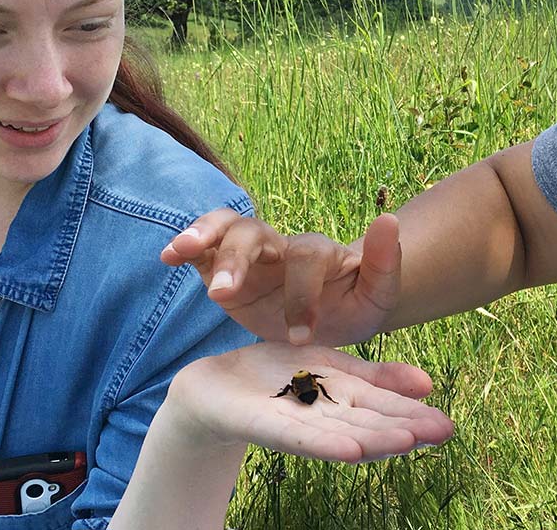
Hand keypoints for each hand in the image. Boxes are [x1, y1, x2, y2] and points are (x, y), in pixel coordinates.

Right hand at [161, 209, 401, 345]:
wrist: (333, 310)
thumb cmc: (355, 303)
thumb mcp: (378, 294)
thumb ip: (385, 263)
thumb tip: (389, 220)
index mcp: (318, 254)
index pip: (305, 259)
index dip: (302, 294)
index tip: (302, 336)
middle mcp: (281, 246)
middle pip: (255, 232)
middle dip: (238, 258)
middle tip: (222, 293)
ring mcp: (251, 254)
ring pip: (226, 229)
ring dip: (204, 236)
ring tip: (180, 251)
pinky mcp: (225, 268)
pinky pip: (203, 250)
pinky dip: (184, 247)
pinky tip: (167, 257)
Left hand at [166, 342, 453, 462]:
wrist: (215, 384)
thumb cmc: (276, 377)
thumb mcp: (332, 366)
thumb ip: (376, 377)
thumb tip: (428, 384)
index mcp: (341, 402)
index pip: (384, 409)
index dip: (414, 417)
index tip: (447, 426)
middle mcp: (323, 419)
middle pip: (367, 424)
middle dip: (403, 430)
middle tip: (441, 433)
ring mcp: (294, 425)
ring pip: (338, 433)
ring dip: (373, 440)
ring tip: (406, 442)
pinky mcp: (260, 424)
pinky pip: (294, 435)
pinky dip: (323, 443)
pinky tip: (350, 450)